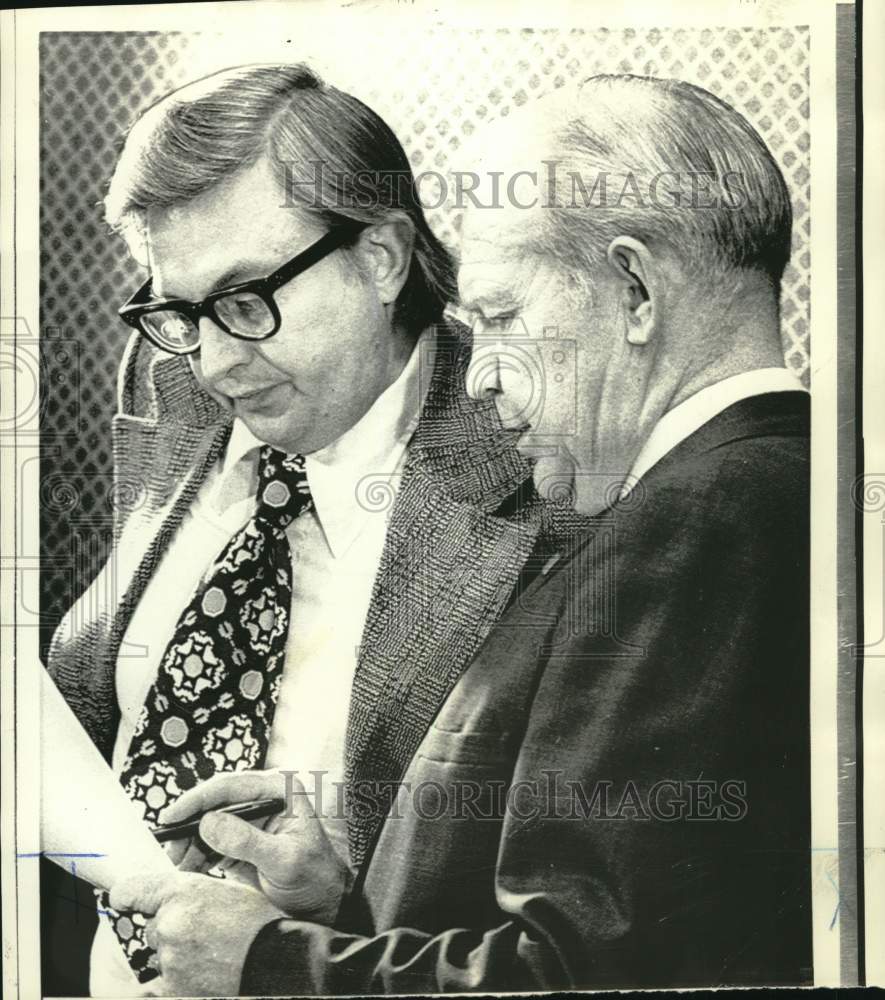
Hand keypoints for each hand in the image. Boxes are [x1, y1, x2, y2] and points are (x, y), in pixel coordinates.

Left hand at [111, 871, 282, 995]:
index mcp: (182, 892)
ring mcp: (171, 960)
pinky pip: (169, 981)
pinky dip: (186, 979)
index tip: (123, 899)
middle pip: (154, 926)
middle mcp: (170, 924)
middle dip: (172, 930)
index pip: (130, 890)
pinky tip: (211, 972)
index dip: (126, 895)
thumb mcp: (224, 890)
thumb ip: (190, 894)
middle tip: (205, 934)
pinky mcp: (175, 990)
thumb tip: (164, 901)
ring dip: (180, 956)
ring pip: (163, 956)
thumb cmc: (258, 922)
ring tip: (214, 955)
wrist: (279, 962)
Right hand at [159, 769, 348, 922]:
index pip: (231, 786)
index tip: (172, 816)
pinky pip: (210, 844)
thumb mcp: (284, 860)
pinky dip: (196, 857)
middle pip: (214, 804)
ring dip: (190, 845)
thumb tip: (209, 823)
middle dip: (189, 826)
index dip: (197, 799)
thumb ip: (248, 841)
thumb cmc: (315, 878)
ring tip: (178, 866)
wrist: (324, 905)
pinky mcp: (241, 842)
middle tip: (170, 850)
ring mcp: (250, 821)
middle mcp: (263, 799)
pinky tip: (188, 872)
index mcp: (279, 791)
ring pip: (208, 825)